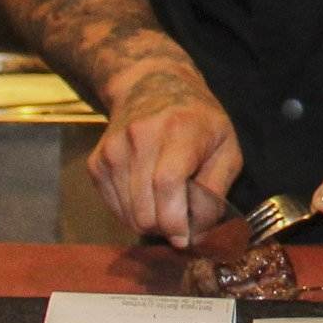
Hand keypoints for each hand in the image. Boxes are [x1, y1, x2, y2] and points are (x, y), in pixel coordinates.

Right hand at [91, 61, 243, 248]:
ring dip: (149, 221)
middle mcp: (140, 137)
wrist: (152, 85)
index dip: (175, 219)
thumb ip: (216, 189)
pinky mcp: (96, 162)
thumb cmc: (197, 120)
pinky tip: (147, 194)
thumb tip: (199, 231)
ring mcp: (113, 150)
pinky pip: (113, 208)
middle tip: (180, 220)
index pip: (167, 183)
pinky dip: (131, 213)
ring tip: (166, 202)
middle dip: (165, 227)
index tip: (185, 237)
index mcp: (179, 130)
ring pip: (127, 214)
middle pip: (144, 207)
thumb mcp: (226, 146)